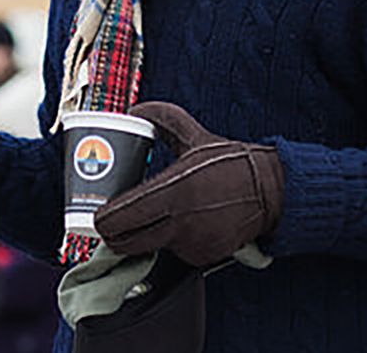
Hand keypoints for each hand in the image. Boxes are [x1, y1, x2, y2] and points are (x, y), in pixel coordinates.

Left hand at [94, 101, 283, 267]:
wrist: (270, 190)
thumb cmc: (231, 162)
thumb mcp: (195, 135)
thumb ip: (164, 118)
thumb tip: (135, 110)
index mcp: (174, 189)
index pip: (123, 215)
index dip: (103, 220)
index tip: (96, 216)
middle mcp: (181, 220)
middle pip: (128, 241)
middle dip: (114, 235)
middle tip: (110, 224)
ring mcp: (193, 242)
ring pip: (150, 247)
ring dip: (143, 238)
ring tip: (144, 220)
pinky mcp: (204, 256)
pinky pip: (174, 253)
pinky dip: (169, 243)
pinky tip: (176, 225)